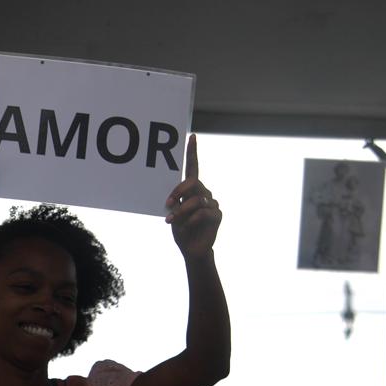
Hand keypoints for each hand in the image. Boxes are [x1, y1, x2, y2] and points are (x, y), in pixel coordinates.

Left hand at [165, 134, 221, 257]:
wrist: (191, 248)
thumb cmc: (181, 229)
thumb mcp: (173, 213)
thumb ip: (175, 202)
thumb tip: (171, 198)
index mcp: (192, 189)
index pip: (193, 168)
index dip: (193, 152)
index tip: (192, 137)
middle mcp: (203, 193)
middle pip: (193, 182)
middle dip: (178, 191)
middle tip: (168, 203)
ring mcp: (212, 203)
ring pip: (196, 200)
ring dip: (181, 211)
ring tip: (171, 221)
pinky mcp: (217, 215)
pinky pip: (203, 213)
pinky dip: (191, 220)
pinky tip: (186, 226)